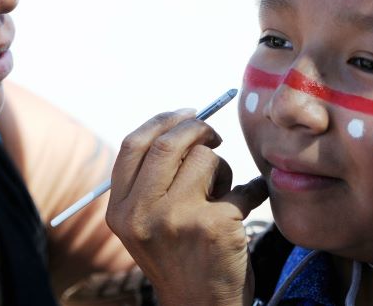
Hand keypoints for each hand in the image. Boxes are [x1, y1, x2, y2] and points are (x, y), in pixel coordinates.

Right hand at [106, 110, 268, 305]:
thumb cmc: (177, 258)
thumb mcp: (143, 224)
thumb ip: (148, 181)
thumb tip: (179, 124)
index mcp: (120, 209)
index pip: (133, 145)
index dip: (162, 121)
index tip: (186, 114)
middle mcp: (142, 213)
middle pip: (169, 143)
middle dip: (198, 129)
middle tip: (214, 135)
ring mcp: (178, 219)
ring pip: (205, 159)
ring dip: (222, 168)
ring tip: (222, 193)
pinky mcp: (215, 226)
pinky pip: (242, 187)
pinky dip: (252, 191)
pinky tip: (250, 203)